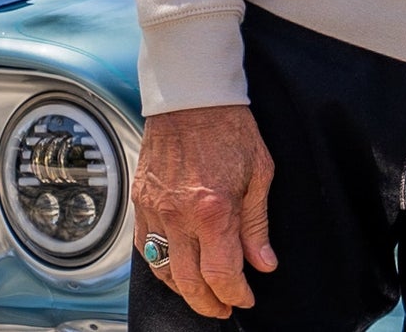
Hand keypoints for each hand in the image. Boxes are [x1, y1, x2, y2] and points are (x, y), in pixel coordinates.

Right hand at [131, 105, 276, 317]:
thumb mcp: (260, 172)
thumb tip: (264, 263)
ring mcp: (155, 210)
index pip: (221, 274)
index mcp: (213, 210)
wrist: (192, 97)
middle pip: (189, 283)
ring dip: (183, 290)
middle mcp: (179, 216)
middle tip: (225, 307)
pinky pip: (144, 248)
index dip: (236, 294)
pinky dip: (160, 267)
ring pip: (163, 271)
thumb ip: (257, 224)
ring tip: (203, 295)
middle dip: (210, 303)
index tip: (246, 298)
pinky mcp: (141, 202)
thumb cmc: (230, 127)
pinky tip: (176, 269)